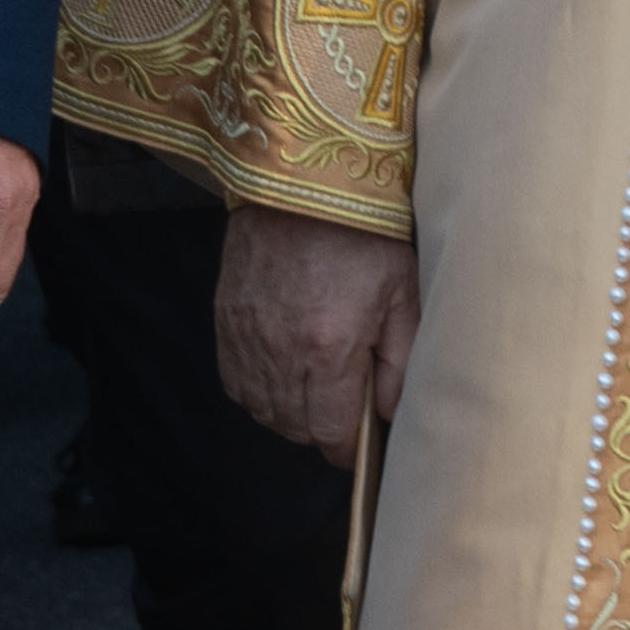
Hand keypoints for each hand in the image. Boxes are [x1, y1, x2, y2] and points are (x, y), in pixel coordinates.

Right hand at [217, 205, 417, 464]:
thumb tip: (388, 414)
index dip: (350, 450)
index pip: (331, 436)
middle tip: (346, 409)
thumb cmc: (364, 232)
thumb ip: (400, 363)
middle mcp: (280, 352)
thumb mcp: (403, 293)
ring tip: (317, 392)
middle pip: (296, 429)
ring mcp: (247, 336)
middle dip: (324, 430)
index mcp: (328, 350)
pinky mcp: (226, 318)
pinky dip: (259, 390)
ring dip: (291, 413)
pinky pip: (236, 382)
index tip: (364, 444)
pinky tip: (283, 373)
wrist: (304, 178)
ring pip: (263, 410)